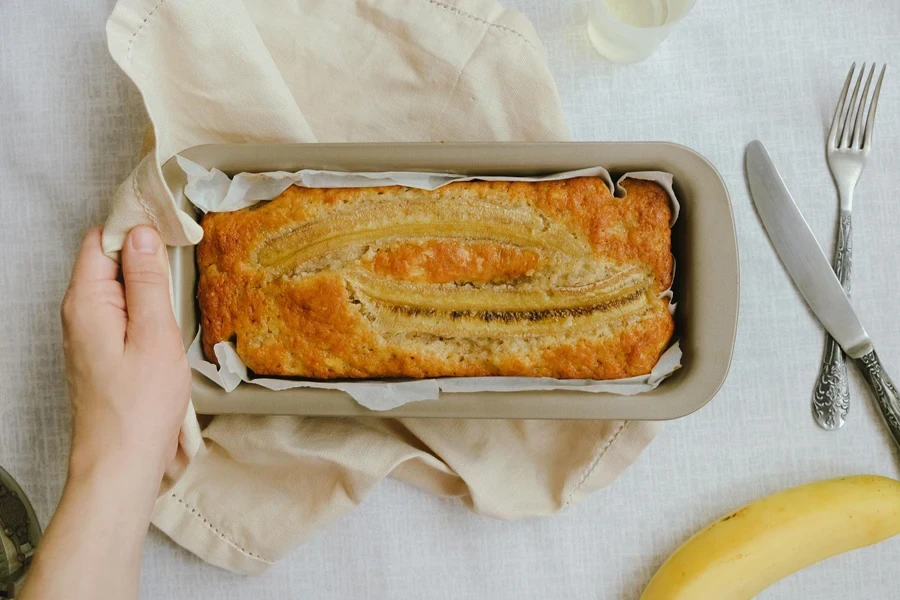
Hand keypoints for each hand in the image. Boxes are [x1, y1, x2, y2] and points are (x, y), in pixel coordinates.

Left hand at [61, 226, 189, 486]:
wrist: (120, 465)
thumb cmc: (138, 408)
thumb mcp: (154, 335)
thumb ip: (146, 281)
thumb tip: (142, 235)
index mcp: (86, 302)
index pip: (100, 240)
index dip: (134, 229)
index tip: (170, 230)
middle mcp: (78, 315)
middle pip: (107, 262)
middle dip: (144, 256)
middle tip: (182, 265)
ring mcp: (87, 336)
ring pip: (116, 290)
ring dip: (147, 286)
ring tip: (177, 298)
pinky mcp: (100, 355)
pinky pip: (120, 315)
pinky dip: (143, 311)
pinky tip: (166, 326)